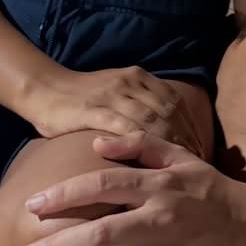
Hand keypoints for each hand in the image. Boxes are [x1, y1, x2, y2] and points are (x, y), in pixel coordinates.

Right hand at [26, 68, 213, 151]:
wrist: (44, 88)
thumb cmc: (82, 99)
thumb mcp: (117, 93)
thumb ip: (140, 105)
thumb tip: (167, 131)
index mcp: (139, 78)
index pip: (175, 102)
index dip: (191, 126)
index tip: (201, 149)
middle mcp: (130, 83)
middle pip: (168, 111)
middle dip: (185, 138)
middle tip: (196, 164)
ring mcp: (112, 95)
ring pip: (151, 119)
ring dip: (168, 143)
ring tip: (179, 168)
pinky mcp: (93, 110)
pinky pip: (123, 127)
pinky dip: (140, 144)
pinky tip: (149, 163)